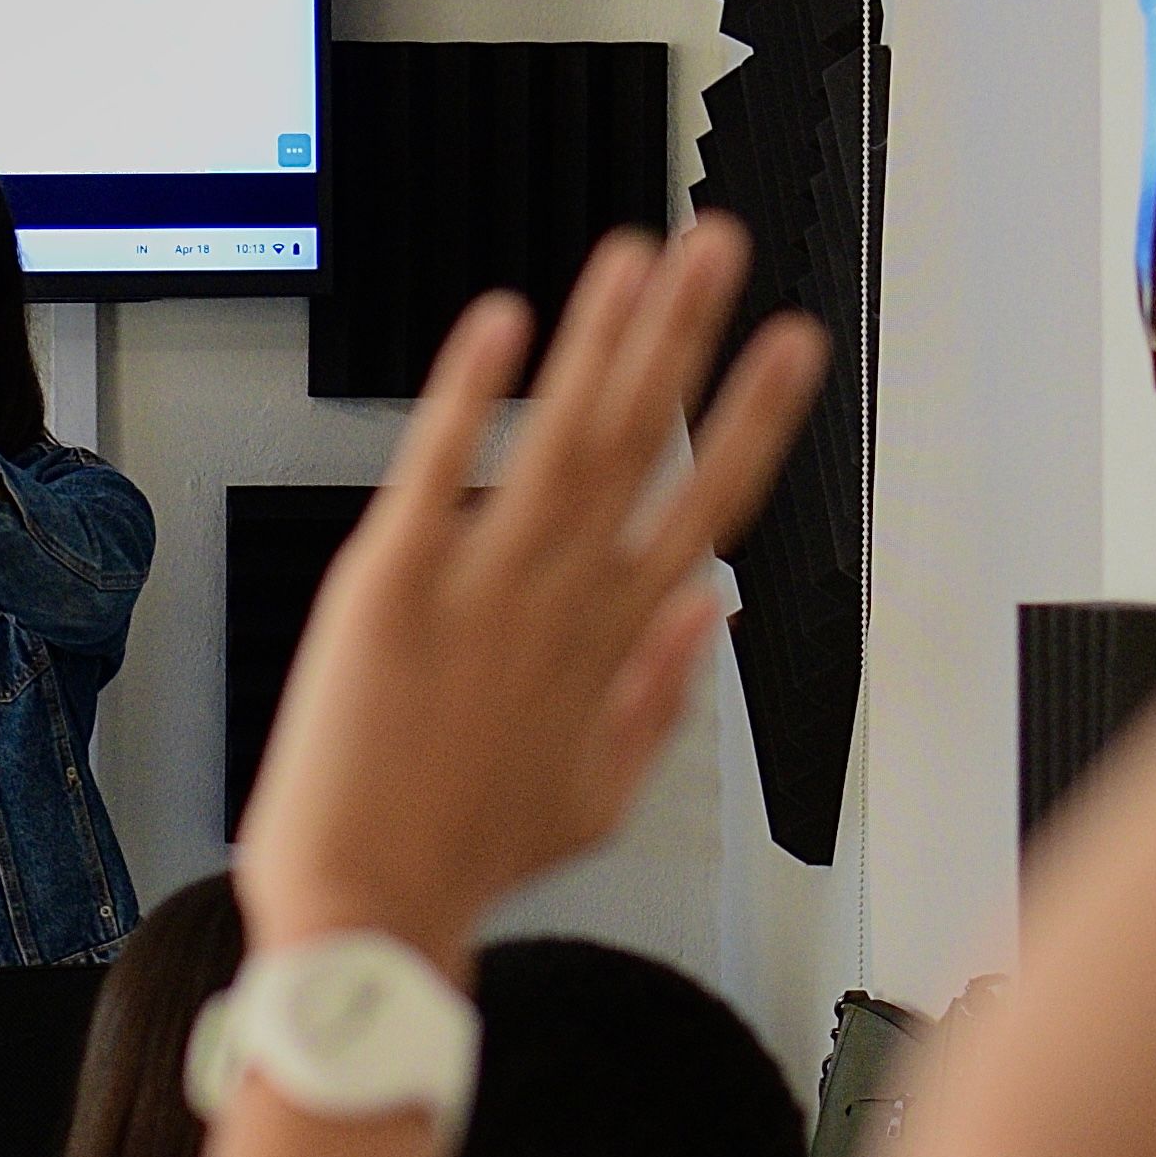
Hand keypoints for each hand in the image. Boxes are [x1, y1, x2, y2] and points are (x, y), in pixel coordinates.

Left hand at [229, 230, 824, 964]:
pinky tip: (501, 321)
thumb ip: (659, 695)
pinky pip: (435, 468)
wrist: (364, 910)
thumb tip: (707, 614)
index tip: (791, 346)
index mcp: (608, 642)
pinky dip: (468, 393)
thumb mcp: (598, 793)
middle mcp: (556, 602)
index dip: (755, 418)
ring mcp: (476, 590)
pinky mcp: (389, 587)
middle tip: (721, 246)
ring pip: (560, 438)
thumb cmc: (464, 860)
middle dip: (688, 337)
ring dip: (603, 340)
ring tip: (640, 256)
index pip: (705, 506)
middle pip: (643, 443)